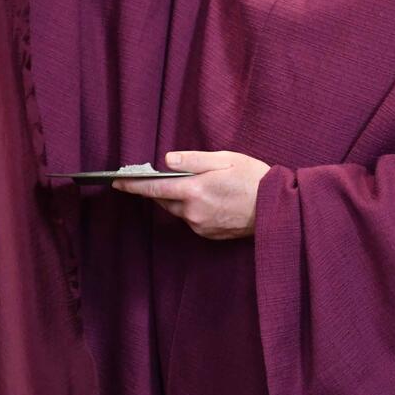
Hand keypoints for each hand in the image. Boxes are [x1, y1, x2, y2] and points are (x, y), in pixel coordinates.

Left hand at [112, 150, 269, 239]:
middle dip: (157, 189)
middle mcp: (193, 212)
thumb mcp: (225, 159)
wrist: (277, 209)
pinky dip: (191, 208)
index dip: (134, 185)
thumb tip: (167, 161)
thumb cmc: (253, 179)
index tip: (117, 182)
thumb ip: (193, 160)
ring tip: (190, 184)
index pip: (154, 188)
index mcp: (194, 191)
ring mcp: (201, 226)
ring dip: (177, 198)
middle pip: (164, 200)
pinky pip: (191, 219)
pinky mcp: (209, 234)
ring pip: (177, 210)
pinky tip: (207, 199)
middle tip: (156, 176)